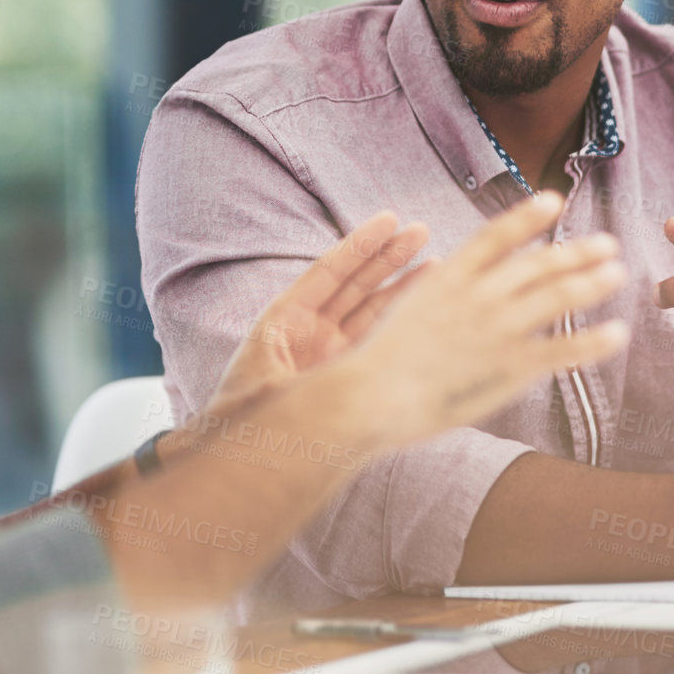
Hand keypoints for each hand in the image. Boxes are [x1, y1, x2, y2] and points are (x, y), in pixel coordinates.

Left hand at [205, 212, 430, 419]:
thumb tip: (339, 379)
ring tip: (435, 260)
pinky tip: (424, 303)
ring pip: (370, 307)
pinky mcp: (343, 370)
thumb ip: (306, 380)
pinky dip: (399, 319)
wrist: (239, 454)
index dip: (359, 245)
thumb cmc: (244, 419)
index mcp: (285, 319)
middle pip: (354, 282)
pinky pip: (375, 338)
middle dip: (387, 256)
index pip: (328, 272)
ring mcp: (329, 349)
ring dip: (400, 283)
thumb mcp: (271, 390)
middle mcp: (310, 328)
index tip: (389, 218)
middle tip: (420, 230)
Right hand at [335, 191, 628, 448]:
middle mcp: (478, 294)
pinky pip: (563, 349)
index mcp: (449, 275)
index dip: (528, 216)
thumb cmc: (383, 358)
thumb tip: (453, 269)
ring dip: (592, 282)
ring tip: (616, 273)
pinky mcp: (510, 366)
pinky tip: (617, 333)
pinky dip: (594, 341)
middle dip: (577, 251)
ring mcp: (497, 328)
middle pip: (537, 264)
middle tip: (607, 244)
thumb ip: (441, 287)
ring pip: (557, 297)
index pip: (496, 234)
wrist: (374, 394)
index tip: (554, 199)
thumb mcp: (408, 306)